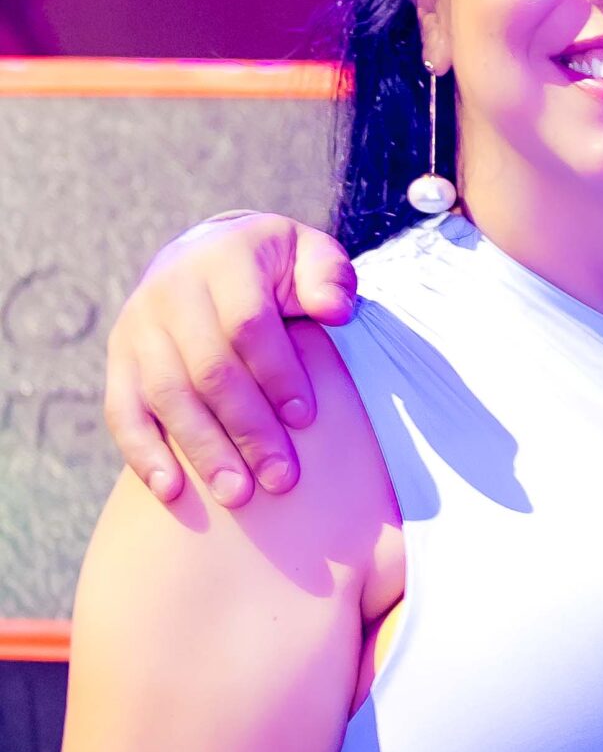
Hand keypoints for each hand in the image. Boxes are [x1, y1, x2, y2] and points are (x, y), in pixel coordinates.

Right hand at [103, 214, 356, 506]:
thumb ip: (329, 276)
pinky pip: (122, 409)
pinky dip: (143, 452)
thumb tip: (334, 311)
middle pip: (208, 369)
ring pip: (167, 394)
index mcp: (223, 261)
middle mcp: (171, 290)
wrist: (208, 256)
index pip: (247, 324)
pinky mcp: (120, 358)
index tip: (305, 419)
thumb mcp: (308, 255)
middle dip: (247, 428)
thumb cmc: (276, 270)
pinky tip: (171, 490)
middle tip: (280, 479)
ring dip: (202, 449)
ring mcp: (139, 326)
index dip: (277, 373)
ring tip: (237, 496)